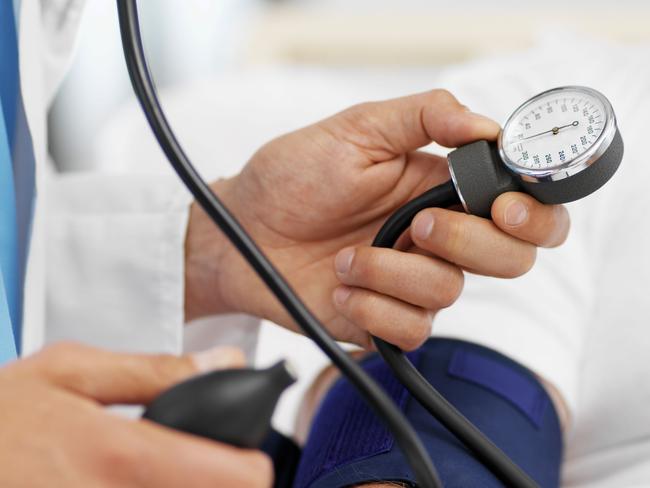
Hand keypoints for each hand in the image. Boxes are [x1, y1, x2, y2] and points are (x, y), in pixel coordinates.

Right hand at [0, 343, 271, 487]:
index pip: (235, 480)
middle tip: (196, 461)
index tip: (245, 455)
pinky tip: (126, 485)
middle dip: (216, 482)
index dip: (253, 466)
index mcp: (123, 455)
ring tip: (160, 472)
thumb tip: (225, 362)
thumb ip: (156, 370)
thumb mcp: (70, 370)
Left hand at [185, 89, 569, 349]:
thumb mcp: (356, 129)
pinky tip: (341, 289)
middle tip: (415, 226)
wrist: (244, 231)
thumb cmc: (294, 176)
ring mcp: (412, 282)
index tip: (502, 207)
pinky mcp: (386, 320)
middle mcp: (438, 238)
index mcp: (442, 189)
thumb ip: (425, 116)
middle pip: (510, 259)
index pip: (522, 207)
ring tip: (347, 257)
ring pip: (450, 293)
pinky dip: (372, 309)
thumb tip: (488, 126)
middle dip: (467, 243)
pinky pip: (411, 330)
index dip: (532, 214)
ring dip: (392, 274)